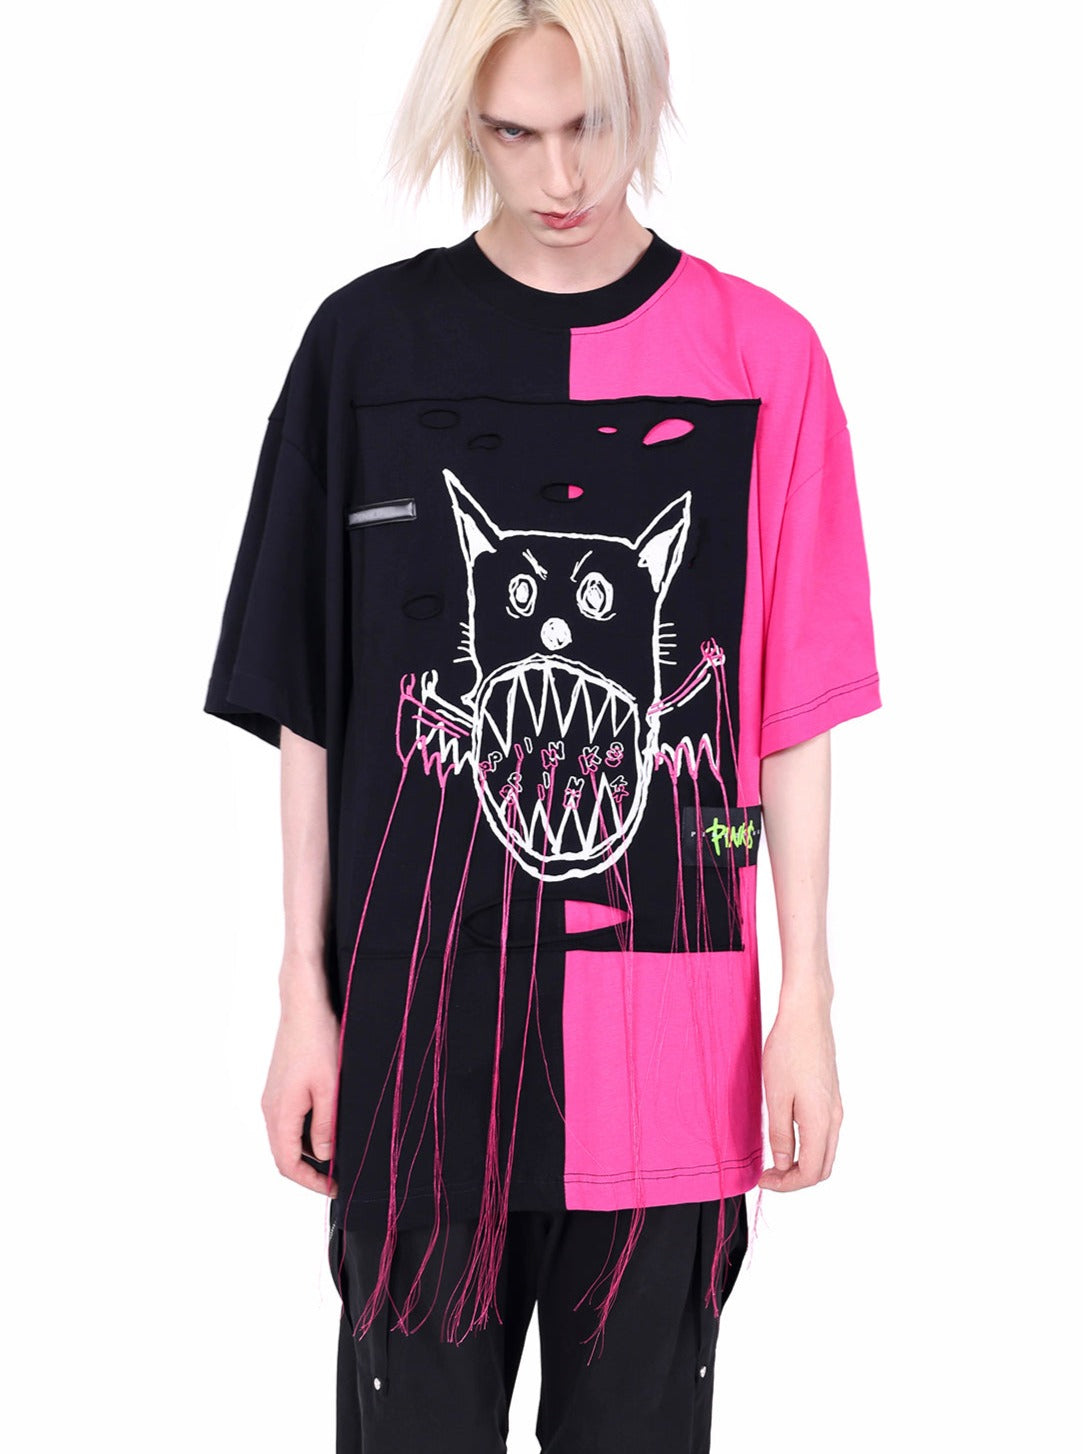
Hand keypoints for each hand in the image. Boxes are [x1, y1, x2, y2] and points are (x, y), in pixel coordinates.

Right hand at [261, 985, 340, 1196]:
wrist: (304, 1005)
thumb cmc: (317, 1040)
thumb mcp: (330, 1087)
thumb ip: (326, 1125)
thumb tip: (324, 1155)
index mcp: (280, 1112)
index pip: (287, 1164)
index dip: (310, 1182)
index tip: (333, 1188)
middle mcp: (271, 1108)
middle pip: (284, 1154)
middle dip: (310, 1170)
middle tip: (338, 1177)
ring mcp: (273, 1096)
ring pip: (286, 1137)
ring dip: (308, 1151)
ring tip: (337, 1155)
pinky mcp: (280, 1086)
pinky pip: (288, 1120)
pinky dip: (305, 1132)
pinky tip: (326, 1127)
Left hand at [758, 985, 841, 1191]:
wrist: (807, 1015)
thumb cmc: (788, 1050)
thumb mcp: (776, 1095)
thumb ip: (780, 1133)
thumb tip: (783, 1163)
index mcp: (821, 1122)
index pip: (810, 1172)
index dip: (786, 1185)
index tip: (763, 1179)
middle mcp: (834, 1118)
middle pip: (822, 1167)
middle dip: (795, 1179)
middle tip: (768, 1174)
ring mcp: (835, 1107)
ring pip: (824, 1151)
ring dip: (802, 1163)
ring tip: (774, 1158)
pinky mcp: (831, 1096)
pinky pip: (824, 1134)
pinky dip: (808, 1146)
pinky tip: (786, 1136)